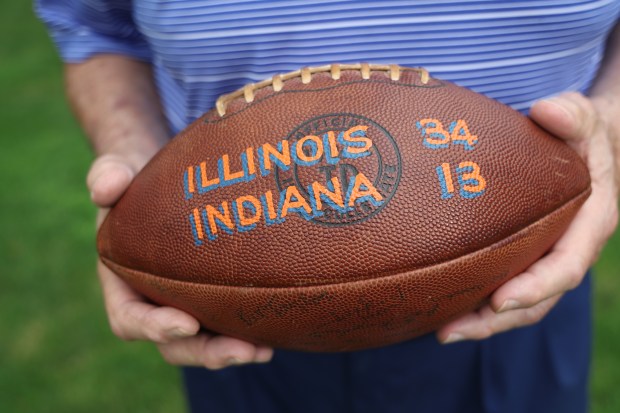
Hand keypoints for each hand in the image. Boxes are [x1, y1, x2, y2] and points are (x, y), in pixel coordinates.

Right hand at [89, 152, 272, 367]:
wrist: (159, 185)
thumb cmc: (137, 183)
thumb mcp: (118, 171)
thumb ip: (108, 175)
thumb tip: (105, 187)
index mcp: (122, 284)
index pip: (131, 318)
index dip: (155, 328)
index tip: (186, 324)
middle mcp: (154, 302)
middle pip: (175, 344)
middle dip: (206, 352)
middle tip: (242, 351)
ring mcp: (184, 304)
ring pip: (205, 340)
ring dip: (233, 350)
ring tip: (265, 350)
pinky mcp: (210, 297)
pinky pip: (227, 322)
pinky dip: (248, 329)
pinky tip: (278, 328)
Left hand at [437, 92, 618, 342]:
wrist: (586, 146)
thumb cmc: (581, 133)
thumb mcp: (583, 118)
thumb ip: (572, 115)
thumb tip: (548, 111)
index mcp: (589, 225)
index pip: (564, 267)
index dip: (534, 287)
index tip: (499, 300)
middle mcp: (567, 249)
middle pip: (536, 299)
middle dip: (495, 319)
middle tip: (450, 330)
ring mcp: (545, 256)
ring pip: (517, 301)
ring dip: (481, 321)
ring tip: (439, 330)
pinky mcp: (524, 254)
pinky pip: (503, 283)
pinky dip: (476, 299)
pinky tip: (442, 303)